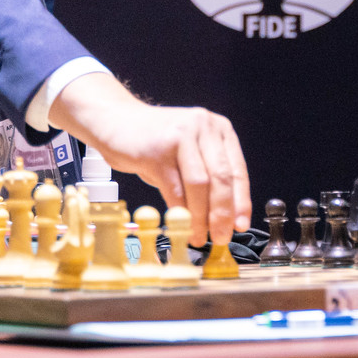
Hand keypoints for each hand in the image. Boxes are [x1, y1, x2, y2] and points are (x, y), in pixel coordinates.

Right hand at [51, 72, 250, 247]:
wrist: (116, 121)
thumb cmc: (156, 143)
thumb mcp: (190, 153)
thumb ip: (209, 178)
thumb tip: (226, 218)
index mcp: (218, 128)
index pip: (237, 171)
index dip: (240, 202)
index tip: (240, 225)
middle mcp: (202, 127)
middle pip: (220, 178)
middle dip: (222, 213)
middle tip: (221, 237)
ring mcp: (180, 136)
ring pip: (199, 185)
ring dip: (201, 217)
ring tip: (199, 236)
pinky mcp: (156, 150)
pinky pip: (173, 188)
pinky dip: (179, 211)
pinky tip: (180, 225)